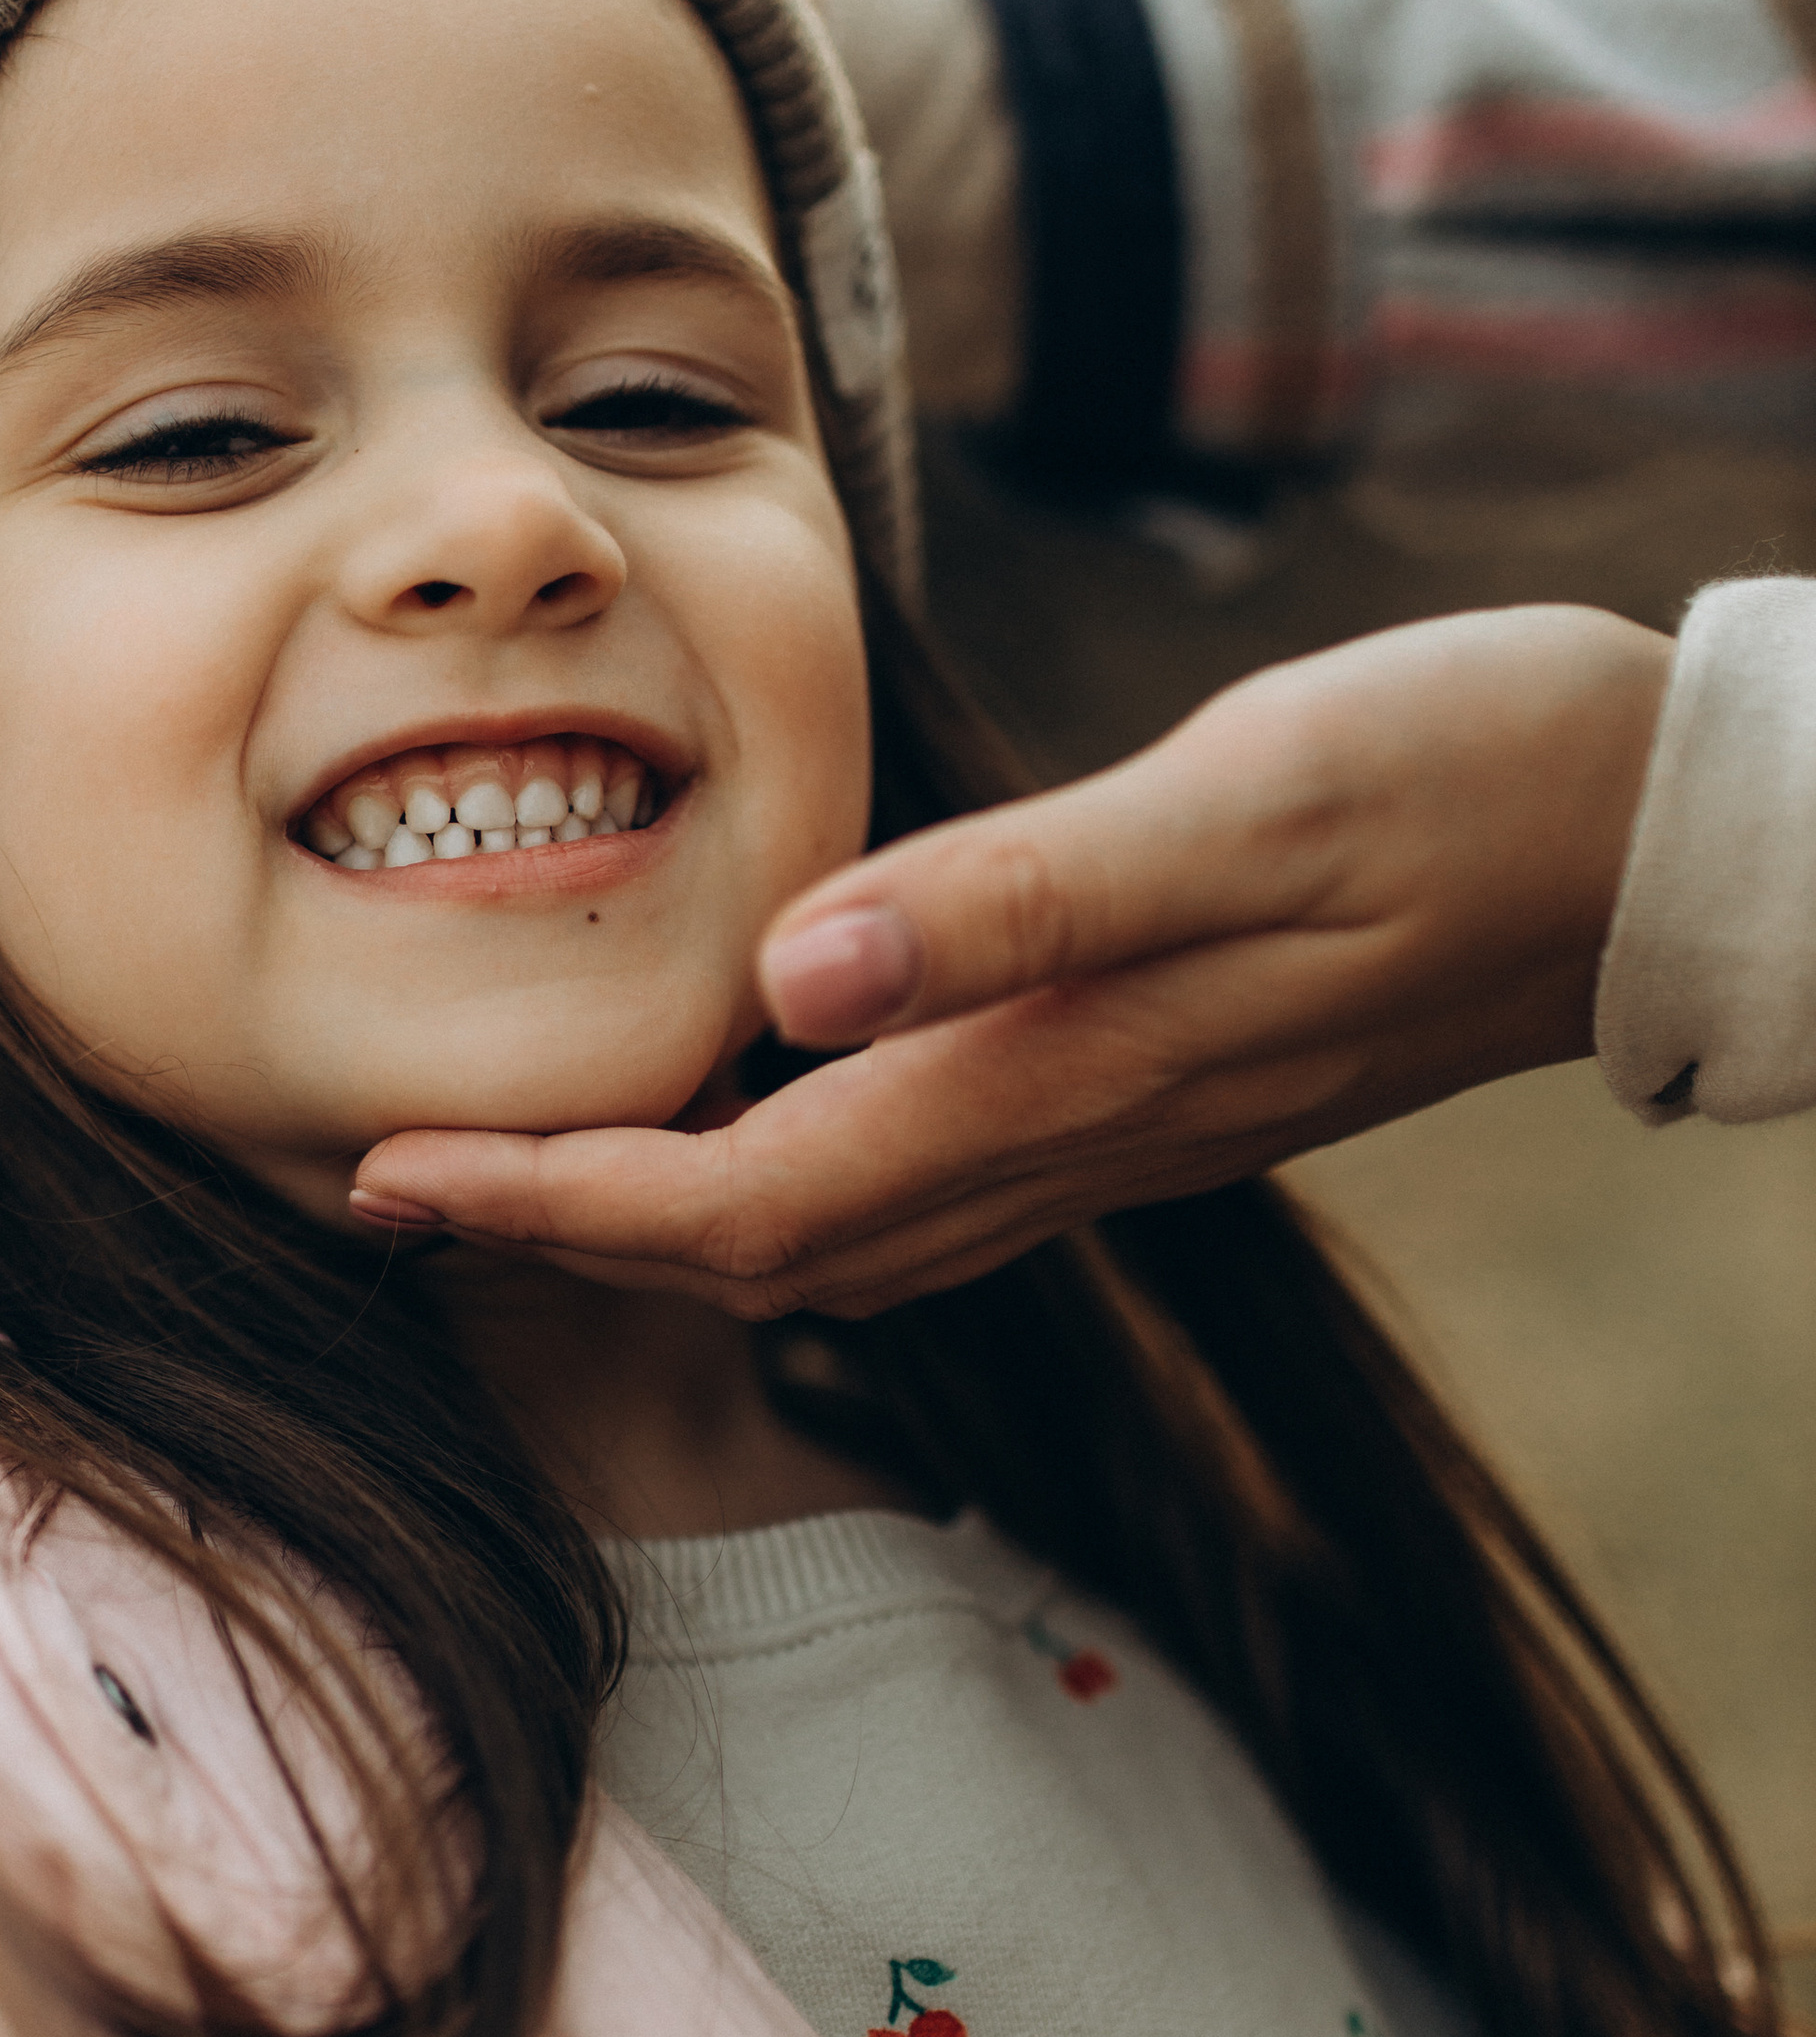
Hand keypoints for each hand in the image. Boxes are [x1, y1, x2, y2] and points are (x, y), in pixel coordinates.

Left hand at [350, 605, 1671, 1316]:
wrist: (1652, 838)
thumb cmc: (1460, 783)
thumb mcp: (1242, 805)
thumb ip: (1019, 902)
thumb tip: (785, 984)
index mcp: (1054, 1074)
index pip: (743, 1202)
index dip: (553, 1208)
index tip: (384, 1180)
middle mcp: (1069, 1137)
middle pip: (765, 1253)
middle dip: (569, 1239)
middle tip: (395, 1187)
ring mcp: (1118, 1131)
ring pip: (843, 1240)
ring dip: (668, 1223)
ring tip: (527, 1165)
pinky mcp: (1154, 1091)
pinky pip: (927, 1191)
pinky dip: (794, 1178)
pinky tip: (755, 1111)